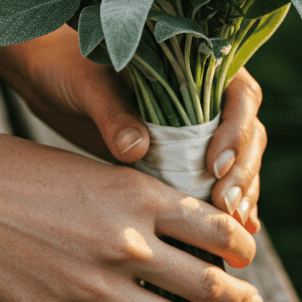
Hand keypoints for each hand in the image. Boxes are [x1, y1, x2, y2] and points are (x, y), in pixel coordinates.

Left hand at [0, 27, 265, 231]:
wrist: (51, 83)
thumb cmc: (69, 70)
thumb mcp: (88, 86)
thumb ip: (113, 113)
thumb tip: (135, 149)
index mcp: (196, 66)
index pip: (241, 95)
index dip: (236, 132)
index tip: (213, 165)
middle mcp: (207, 98)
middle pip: (249, 136)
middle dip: (243, 173)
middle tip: (225, 206)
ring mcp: (198, 132)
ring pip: (238, 164)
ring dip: (240, 195)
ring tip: (231, 228)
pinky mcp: (181, 160)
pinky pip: (213, 184)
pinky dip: (223, 209)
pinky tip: (233, 235)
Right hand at [0, 128, 263, 301]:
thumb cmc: (11, 168)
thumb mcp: (86, 167)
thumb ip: (132, 198)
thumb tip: (175, 225)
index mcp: (134, 193)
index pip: (214, 226)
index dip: (239, 246)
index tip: (246, 256)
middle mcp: (126, 240)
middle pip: (206, 281)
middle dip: (239, 300)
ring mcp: (95, 285)